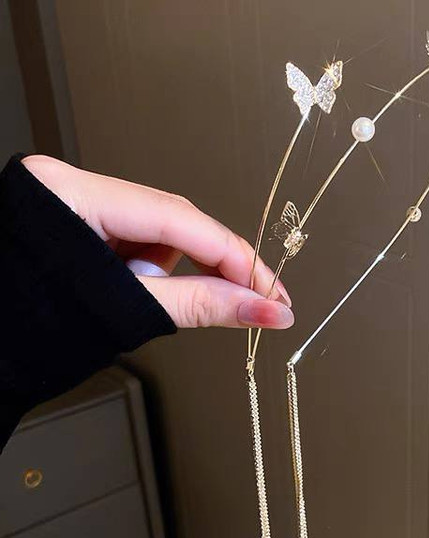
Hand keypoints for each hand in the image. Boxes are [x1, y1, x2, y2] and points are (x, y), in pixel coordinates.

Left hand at [22, 155, 292, 328]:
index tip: (273, 293)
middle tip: (254, 303)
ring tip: (144, 302)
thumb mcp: (125, 312)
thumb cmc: (29, 333)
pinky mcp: (80, 223)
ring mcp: (75, 204)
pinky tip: (135, 290)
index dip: (235, 259)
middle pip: (174, 220)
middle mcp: (72, 188)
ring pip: (159, 232)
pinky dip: (152, 270)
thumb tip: (264, 309)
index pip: (179, 219)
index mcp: (70, 195)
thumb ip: (202, 305)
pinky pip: (138, 240)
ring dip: (173, 271)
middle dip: (211, 266)